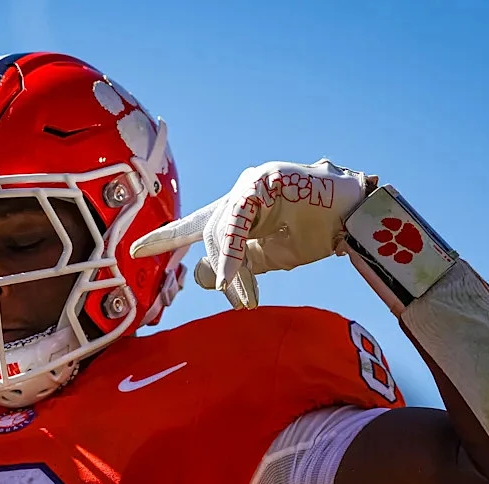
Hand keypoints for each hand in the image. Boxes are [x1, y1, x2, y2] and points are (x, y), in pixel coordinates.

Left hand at [131, 159, 370, 308]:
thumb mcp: (270, 257)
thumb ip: (237, 265)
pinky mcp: (264, 179)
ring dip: (231, 266)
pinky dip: (234, 250)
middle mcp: (238, 193)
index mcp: (235, 211)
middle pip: (208, 234)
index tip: (133, 251)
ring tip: (244, 294)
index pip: (193, 225)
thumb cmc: (315, 233)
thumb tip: (201, 278)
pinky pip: (238, 219)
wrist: (355, 215)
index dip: (164, 238)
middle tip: (237, 299)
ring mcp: (249, 182)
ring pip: (221, 228)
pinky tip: (233, 273)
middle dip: (219, 270)